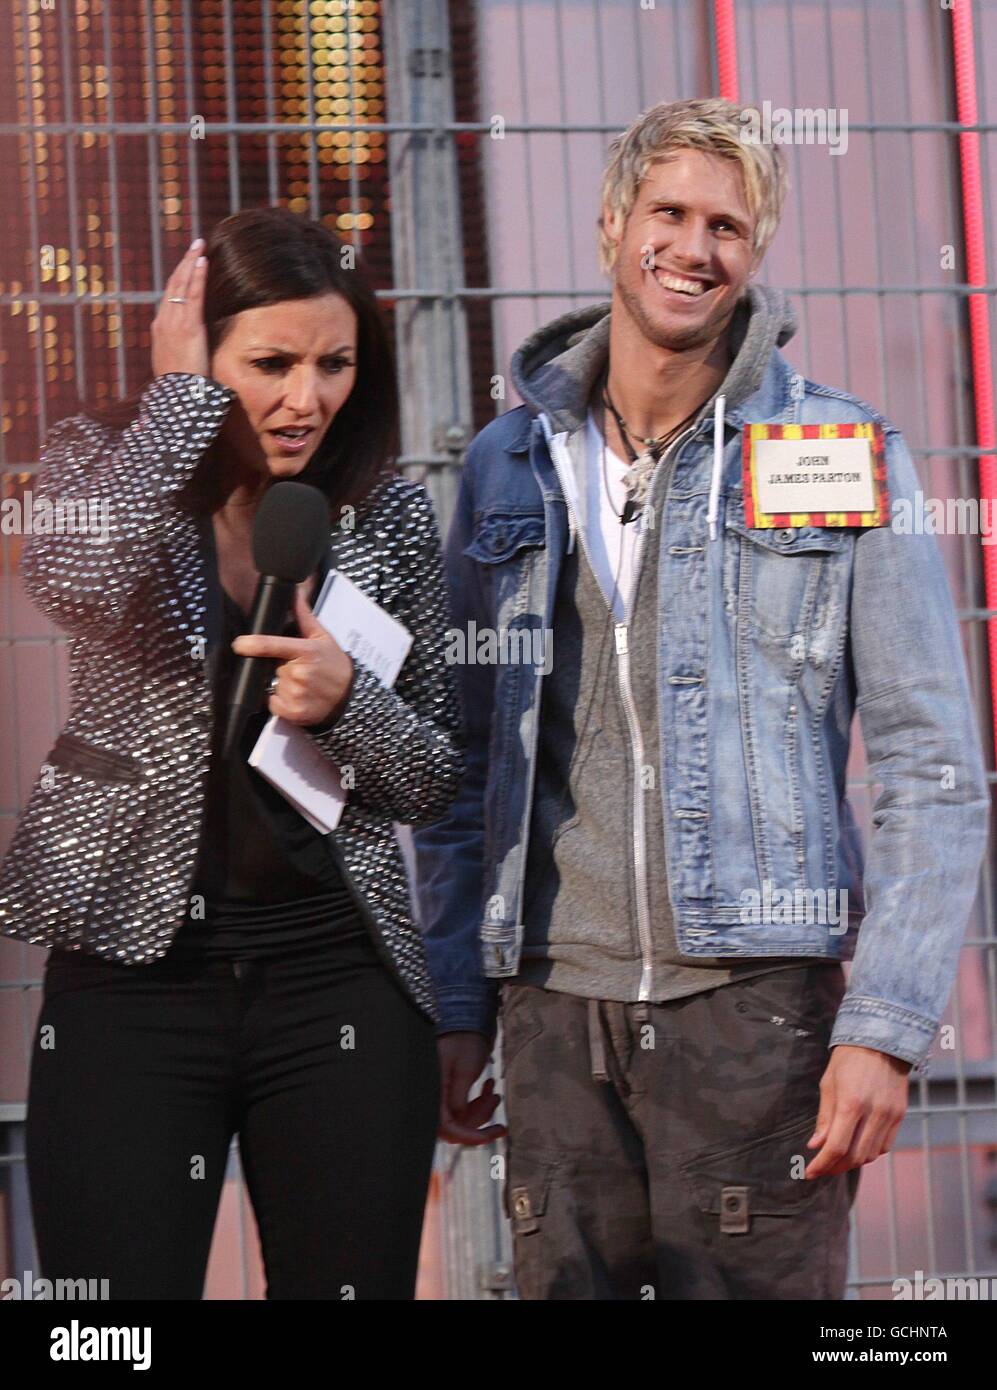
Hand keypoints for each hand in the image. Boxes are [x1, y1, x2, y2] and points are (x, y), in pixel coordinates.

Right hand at [151, 238, 210, 378]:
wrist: (177, 394)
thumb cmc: (179, 384)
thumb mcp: (173, 362)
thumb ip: (177, 349)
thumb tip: (184, 346)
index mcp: (160, 328)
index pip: (169, 297)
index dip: (178, 279)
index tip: (186, 265)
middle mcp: (164, 320)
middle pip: (173, 285)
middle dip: (184, 263)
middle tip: (194, 246)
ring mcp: (175, 321)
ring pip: (181, 285)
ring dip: (191, 263)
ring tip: (199, 246)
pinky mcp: (189, 325)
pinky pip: (193, 295)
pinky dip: (197, 277)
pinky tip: (202, 262)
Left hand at [232, 587, 353, 726]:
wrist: (348, 697)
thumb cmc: (335, 665)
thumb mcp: (323, 637)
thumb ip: (304, 615)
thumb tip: (294, 593)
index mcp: (305, 651)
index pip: (270, 645)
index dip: (250, 644)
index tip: (239, 644)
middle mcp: (299, 673)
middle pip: (270, 666)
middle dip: (278, 666)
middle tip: (298, 668)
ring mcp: (296, 694)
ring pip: (272, 685)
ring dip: (281, 684)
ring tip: (301, 684)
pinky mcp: (293, 712)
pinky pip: (273, 703)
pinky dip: (280, 701)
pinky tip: (297, 697)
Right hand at [437, 1032, 506, 1145]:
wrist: (466, 1022)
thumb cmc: (463, 1041)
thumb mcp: (464, 1069)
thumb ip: (458, 1099)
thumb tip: (458, 1124)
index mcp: (433, 1091)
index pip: (446, 1126)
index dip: (467, 1135)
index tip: (489, 1137)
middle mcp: (434, 1096)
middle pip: (455, 1125)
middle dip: (479, 1121)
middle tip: (499, 1115)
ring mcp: (442, 1094)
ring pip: (463, 1118)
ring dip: (482, 1110)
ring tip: (495, 1092)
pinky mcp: (450, 1092)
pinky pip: (464, 1107)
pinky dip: (479, 1103)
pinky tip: (489, 1087)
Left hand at [805, 1044, 910, 1177]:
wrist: (881, 1039)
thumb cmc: (848, 1059)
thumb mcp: (828, 1084)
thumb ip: (824, 1118)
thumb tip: (815, 1146)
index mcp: (851, 1103)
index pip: (836, 1147)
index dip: (822, 1165)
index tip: (809, 1172)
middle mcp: (874, 1112)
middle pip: (855, 1157)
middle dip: (835, 1167)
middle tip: (821, 1168)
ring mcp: (890, 1115)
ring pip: (872, 1154)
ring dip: (853, 1162)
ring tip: (837, 1159)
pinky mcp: (900, 1115)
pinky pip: (885, 1145)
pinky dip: (870, 1152)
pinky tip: (858, 1148)